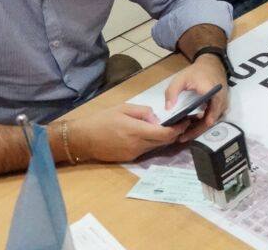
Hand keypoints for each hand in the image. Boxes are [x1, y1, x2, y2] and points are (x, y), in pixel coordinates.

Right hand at [67, 103, 187, 162]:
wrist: (82, 139)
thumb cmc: (101, 120)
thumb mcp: (122, 108)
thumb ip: (143, 112)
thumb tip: (157, 118)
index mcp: (136, 130)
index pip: (164, 133)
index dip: (178, 128)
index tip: (186, 121)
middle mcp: (137, 145)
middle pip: (164, 142)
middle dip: (175, 133)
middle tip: (182, 123)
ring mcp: (133, 154)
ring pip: (156, 147)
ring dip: (164, 139)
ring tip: (169, 128)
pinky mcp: (129, 159)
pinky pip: (146, 150)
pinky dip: (152, 143)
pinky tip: (152, 135)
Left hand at [164, 54, 229, 142]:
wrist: (212, 64)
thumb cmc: (195, 72)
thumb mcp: (180, 78)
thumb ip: (172, 92)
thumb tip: (169, 109)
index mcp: (212, 93)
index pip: (209, 115)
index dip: (198, 126)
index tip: (185, 132)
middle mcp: (221, 100)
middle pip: (210, 121)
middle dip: (196, 131)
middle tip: (181, 138)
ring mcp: (223, 103)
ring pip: (212, 121)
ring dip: (200, 128)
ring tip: (185, 134)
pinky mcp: (222, 105)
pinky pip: (213, 117)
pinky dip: (203, 123)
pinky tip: (192, 126)